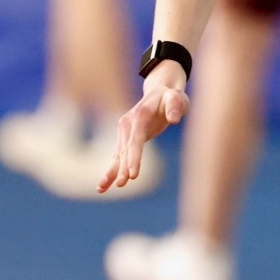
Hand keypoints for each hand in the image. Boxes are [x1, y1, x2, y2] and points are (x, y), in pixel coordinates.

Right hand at [99, 62, 188, 192]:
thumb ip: (175, 107)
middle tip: (122, 184)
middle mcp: (127, 124)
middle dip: (123, 168)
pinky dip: (112, 169)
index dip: (134, 158)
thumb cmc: (171, 97)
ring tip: (102, 188)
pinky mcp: (125, 137)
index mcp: (140, 116)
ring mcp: (124, 130)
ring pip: (119, 155)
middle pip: (126, 150)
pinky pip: (119, 156)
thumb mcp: (177, 98)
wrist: (160, 91)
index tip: (133, 175)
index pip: (136, 141)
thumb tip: (174, 119)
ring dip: (112, 172)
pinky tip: (104, 184)